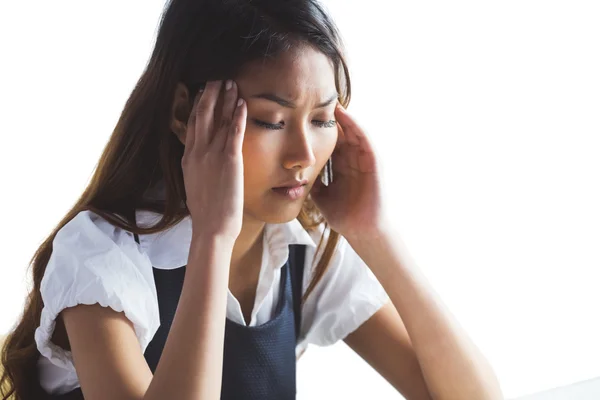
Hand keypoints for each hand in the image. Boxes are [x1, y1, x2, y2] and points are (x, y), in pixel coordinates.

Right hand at [182, 80, 246, 240]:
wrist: (211, 228)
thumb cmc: (206, 212)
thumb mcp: (195, 184)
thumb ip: (197, 167)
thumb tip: (200, 160)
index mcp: (189, 158)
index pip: (193, 124)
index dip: (199, 104)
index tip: (204, 90)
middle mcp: (198, 152)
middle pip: (203, 115)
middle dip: (211, 94)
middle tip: (217, 77)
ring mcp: (212, 155)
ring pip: (219, 120)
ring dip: (226, 100)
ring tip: (232, 83)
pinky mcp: (229, 161)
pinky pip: (234, 133)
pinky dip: (238, 116)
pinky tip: (242, 103)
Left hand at [310, 103, 387, 238]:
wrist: (362, 230)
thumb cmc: (344, 216)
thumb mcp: (321, 196)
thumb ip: (312, 183)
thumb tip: (293, 175)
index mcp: (341, 167)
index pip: (328, 143)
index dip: (316, 130)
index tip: (301, 116)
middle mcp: (352, 160)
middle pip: (339, 133)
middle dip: (328, 119)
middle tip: (313, 99)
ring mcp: (363, 160)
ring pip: (352, 131)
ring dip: (342, 116)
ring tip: (328, 100)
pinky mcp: (374, 161)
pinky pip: (364, 139)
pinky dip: (355, 126)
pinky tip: (344, 115)